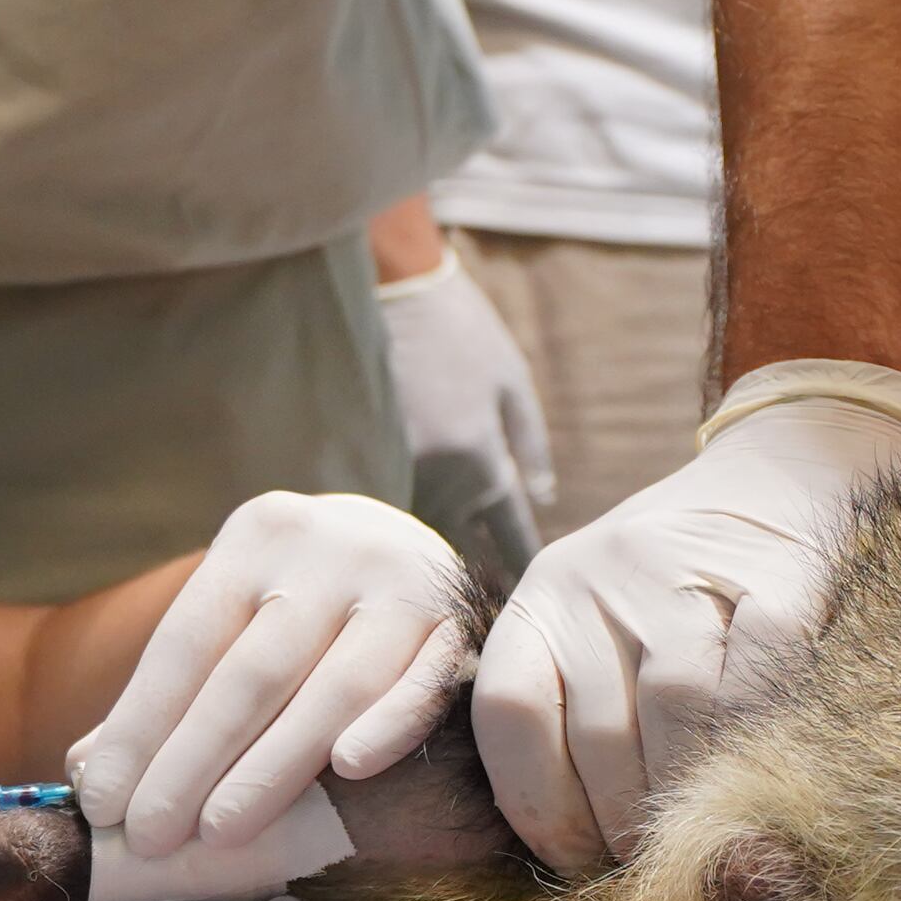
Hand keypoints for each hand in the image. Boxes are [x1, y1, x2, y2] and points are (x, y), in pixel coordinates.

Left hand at [71, 492, 471, 854]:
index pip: (185, 645)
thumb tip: (88, 773)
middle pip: (251, 671)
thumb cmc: (300, 608)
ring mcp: (403, 580)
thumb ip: (169, 694)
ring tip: (219, 833)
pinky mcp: (463, 622)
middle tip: (150, 836)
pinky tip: (348, 769)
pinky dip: (390, 724)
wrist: (413, 545)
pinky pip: (425, 682)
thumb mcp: (233, 619)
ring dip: (274, 765)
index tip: (103, 804)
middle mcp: (329, 548)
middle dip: (193, 760)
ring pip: (335, 684)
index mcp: (256, 538)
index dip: (140, 729)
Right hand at [381, 254, 554, 578]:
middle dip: (477, 577)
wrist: (387, 289)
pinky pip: (382, 508)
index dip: (518, 563)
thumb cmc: (459, 330)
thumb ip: (530, 442)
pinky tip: (398, 546)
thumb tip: (544, 497)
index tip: (526, 594)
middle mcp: (437, 479)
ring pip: (417, 535)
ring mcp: (391, 471)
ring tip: (447, 592)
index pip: (507, 533)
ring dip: (433, 560)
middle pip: (460, 549)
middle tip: (491, 611)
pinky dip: (396, 526)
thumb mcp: (510, 378)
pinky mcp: (355, 458)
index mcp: (482, 460)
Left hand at [473, 366, 900, 870]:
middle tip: (650, 862)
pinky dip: (755, 741)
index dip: (538, 808)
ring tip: (699, 833)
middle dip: (623, 822)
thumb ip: (580, 721)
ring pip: (676, 712)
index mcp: (542, 599)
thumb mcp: (602, 630)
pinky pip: (758, 684)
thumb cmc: (680, 590)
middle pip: (597, 734)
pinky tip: (757, 774)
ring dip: (689, 794)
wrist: (786, 472)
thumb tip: (580, 857)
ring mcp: (687, 574)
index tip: (574, 861)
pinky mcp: (778, 579)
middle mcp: (599, 578)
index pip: (511, 716)